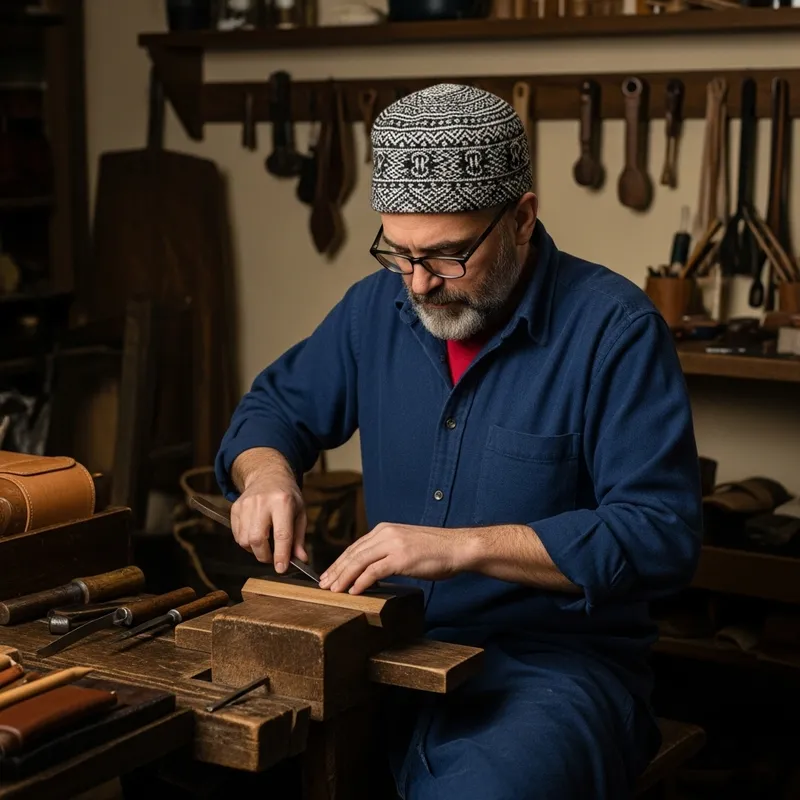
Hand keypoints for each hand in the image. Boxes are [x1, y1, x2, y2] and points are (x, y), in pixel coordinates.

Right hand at [230, 463, 306, 571]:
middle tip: (273, 558)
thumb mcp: (300, 513)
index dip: (281, 555)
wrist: (268, 476)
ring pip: (245, 541)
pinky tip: (256, 536)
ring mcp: (246, 505)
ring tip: (266, 545)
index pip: (281, 534)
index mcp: (282, 502)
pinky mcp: (235, 508)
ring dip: (255, 550)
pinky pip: (237, 536)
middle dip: (265, 556)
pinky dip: (247, 543)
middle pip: (258, 540)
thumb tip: (300, 559)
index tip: (281, 569)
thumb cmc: (287, 496)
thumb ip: (299, 538)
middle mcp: (262, 502)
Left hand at [318, 523, 471, 594]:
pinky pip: (374, 571)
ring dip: (343, 577)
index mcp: (385, 529)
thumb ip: (388, 551)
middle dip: (336, 570)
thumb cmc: (435, 550)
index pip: (355, 547)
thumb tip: (371, 568)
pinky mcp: (401, 558)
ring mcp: (393, 544)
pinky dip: (360, 582)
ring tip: (333, 590)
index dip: (339, 562)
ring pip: (359, 561)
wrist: (458, 548)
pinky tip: (353, 591)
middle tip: (323, 585)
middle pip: (352, 553)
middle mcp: (386, 533)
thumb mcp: (406, 545)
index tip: (329, 575)